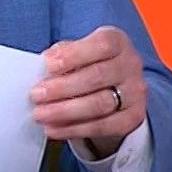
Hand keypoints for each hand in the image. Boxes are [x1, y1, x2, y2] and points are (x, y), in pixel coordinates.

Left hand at [30, 25, 146, 156]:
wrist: (116, 88)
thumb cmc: (90, 64)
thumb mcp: (78, 52)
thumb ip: (63, 55)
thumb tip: (43, 68)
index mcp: (118, 42)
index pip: (102, 45)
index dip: (74, 54)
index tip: (48, 64)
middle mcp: (131, 65)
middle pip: (97, 77)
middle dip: (62, 87)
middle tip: (36, 95)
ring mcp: (135, 92)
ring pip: (99, 105)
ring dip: (65, 111)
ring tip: (40, 114)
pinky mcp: (133, 117)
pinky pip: (102, 126)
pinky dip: (74, 129)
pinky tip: (54, 129)